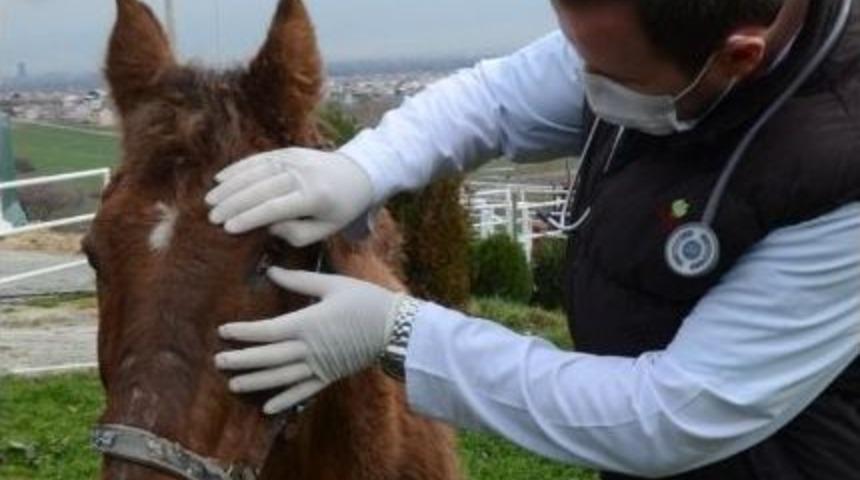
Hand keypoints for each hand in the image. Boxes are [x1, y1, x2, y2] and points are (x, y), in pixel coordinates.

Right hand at [206, 148, 374, 246]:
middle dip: (233, 203)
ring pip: (255, 172)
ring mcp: (294, 159)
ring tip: (210, 200)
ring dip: (230, 186)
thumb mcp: (325, 230)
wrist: (357, 174)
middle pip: (260, 189)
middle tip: (211, 217)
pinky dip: (238, 168)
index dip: (249, 218)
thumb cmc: (339, 209)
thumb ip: (296, 233)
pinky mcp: (288, 151)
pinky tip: (220, 179)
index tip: (228, 228)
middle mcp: (302, 174)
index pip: (275, 208)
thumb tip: (267, 227)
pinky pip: (259, 158)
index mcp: (314, 197)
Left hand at [215, 267, 402, 414]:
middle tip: (218, 362)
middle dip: (241, 360)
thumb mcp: (333, 284)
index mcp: (307, 323)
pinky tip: (268, 408)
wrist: (396, 328)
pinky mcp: (329, 376)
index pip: (267, 331)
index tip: (223, 332)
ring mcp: (319, 366)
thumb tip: (271, 272)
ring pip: (281, 378)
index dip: (243, 333)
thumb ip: (300, 280)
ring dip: (256, 382)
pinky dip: (285, 401)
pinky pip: (303, 392)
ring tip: (234, 385)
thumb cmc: (365, 300)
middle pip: (268, 358)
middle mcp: (309, 349)